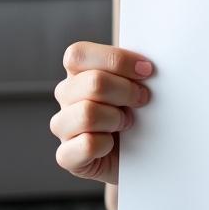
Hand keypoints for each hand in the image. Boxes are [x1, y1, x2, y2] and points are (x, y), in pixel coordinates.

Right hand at [50, 42, 154, 184]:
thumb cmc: (137, 108)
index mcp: (78, 70)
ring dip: (117, 118)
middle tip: (143, 98)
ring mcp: (62, 125)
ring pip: (88, 113)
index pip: (78, 54)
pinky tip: (112, 144)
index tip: (146, 69)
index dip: (116, 59)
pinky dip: (107, 145)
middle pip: (93, 83)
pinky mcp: (65, 155)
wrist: (140, 150)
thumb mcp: (135, 81)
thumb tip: (146, 64)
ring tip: (127, 122)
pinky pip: (87, 145)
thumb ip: (133, 67)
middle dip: (127, 91)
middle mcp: (65, 95)